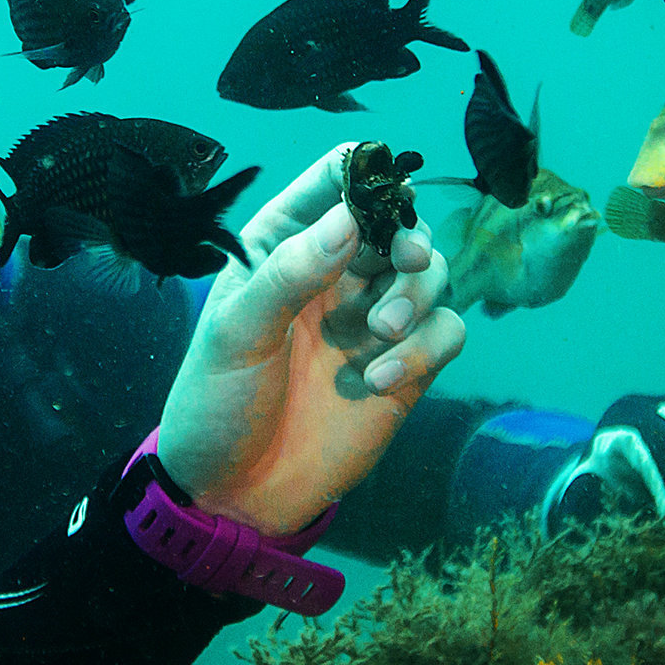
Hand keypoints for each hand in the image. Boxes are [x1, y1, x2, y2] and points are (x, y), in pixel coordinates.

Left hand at [156, 143, 465, 535]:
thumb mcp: (236, 333)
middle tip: (405, 260)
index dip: (364, 172)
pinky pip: (446, 332)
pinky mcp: (404, 366)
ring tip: (380, 332)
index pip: (334, 180)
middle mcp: (335, 272)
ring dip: (417, 294)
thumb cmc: (218, 402)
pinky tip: (377, 380)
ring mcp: (371, 319)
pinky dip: (426, 348)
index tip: (383, 191)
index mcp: (283, 244)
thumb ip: (288, 273)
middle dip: (409, 237)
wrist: (234, 491)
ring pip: (431, 273)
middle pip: (399, 222)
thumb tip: (347, 219)